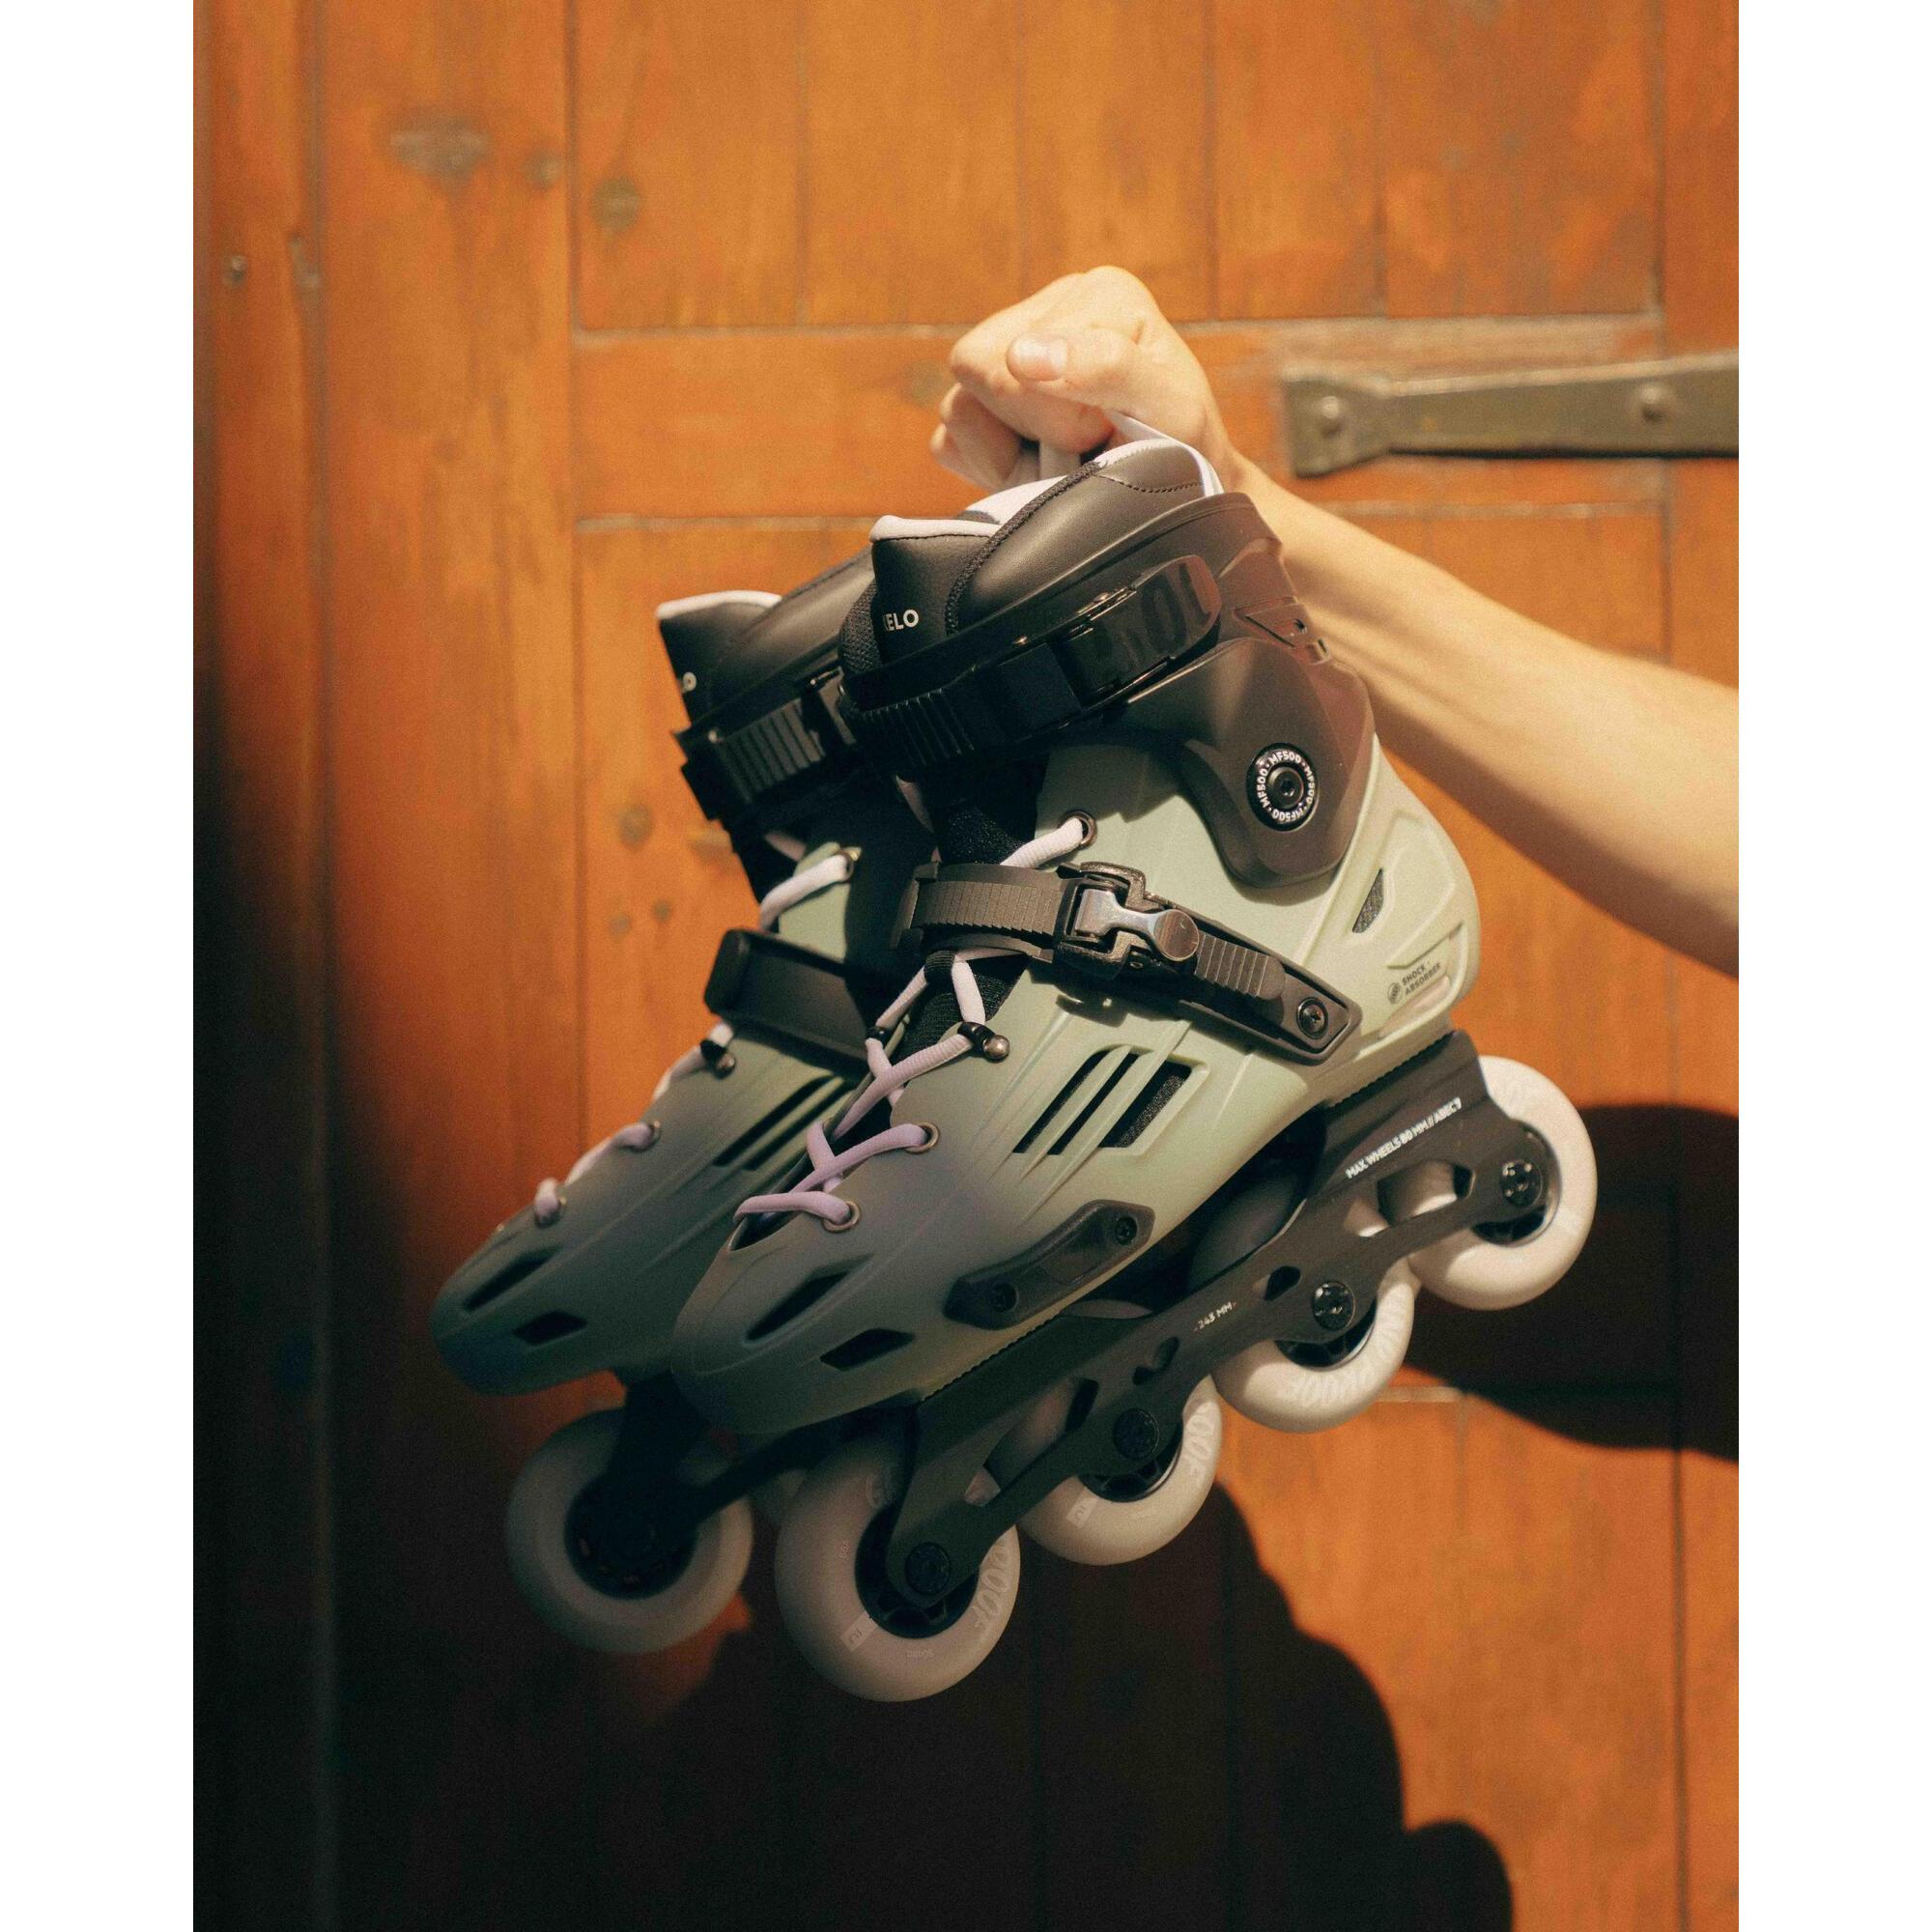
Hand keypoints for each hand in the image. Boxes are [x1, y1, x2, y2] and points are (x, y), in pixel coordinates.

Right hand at [933, 266, 1241, 487]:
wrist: (1183, 497)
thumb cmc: (1185, 449)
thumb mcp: (1172, 410)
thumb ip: (1108, 367)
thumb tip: (1020, 354)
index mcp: (1098, 295)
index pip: (1011, 357)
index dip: (1055, 416)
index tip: (1108, 429)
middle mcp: (1048, 310)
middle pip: (974, 368)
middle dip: (1029, 428)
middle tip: (1087, 445)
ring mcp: (1009, 355)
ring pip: (958, 409)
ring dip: (1011, 453)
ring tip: (1068, 456)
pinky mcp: (986, 406)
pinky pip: (949, 441)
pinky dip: (991, 467)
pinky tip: (1040, 465)